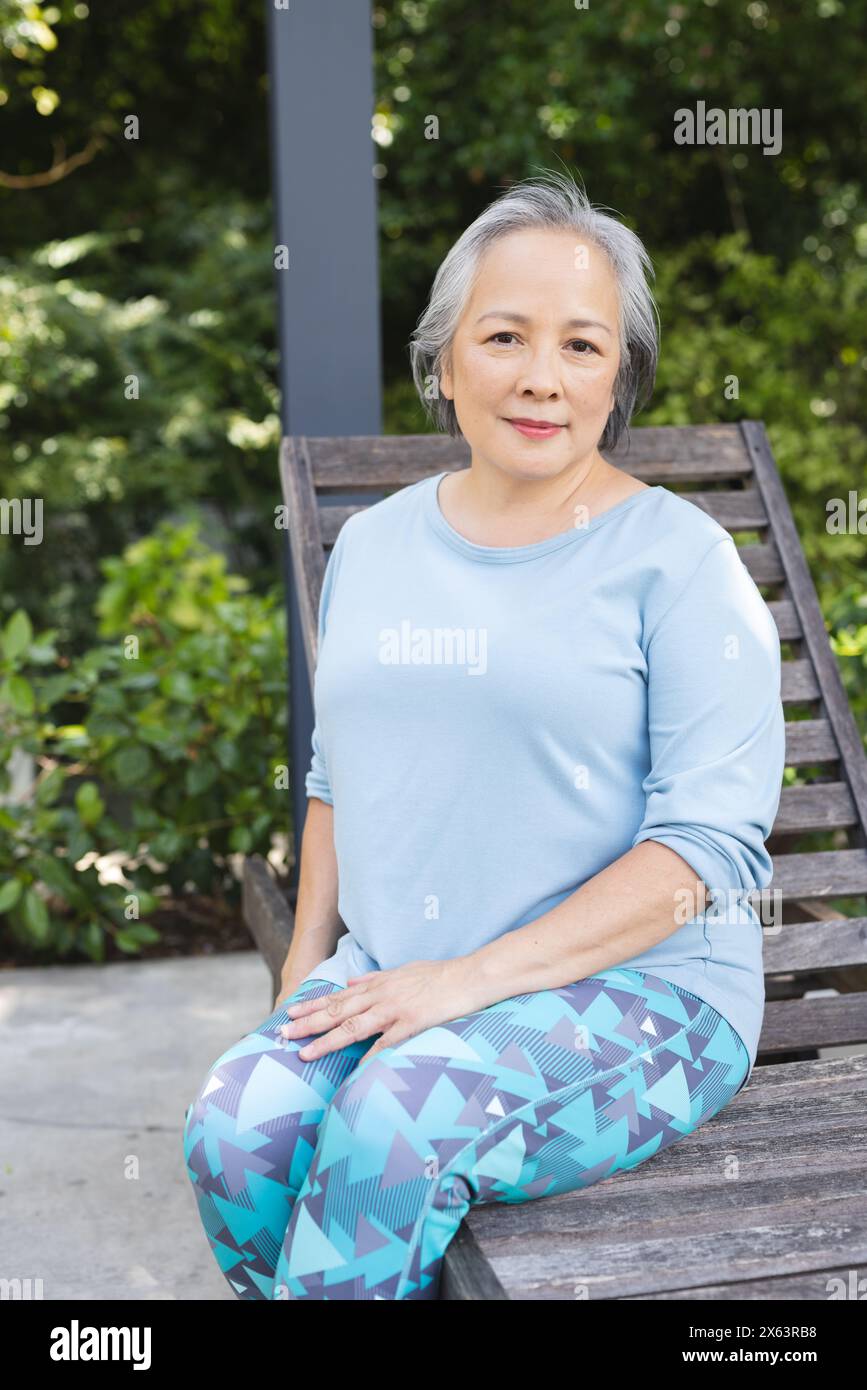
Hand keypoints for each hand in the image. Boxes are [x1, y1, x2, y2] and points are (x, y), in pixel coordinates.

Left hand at [277, 957, 475, 1062]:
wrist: (470, 976)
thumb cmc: (439, 975)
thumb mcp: (403, 970)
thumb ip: (374, 978)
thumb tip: (350, 981)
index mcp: (378, 985)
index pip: (337, 997)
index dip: (312, 1006)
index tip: (290, 1013)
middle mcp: (381, 996)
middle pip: (337, 1011)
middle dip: (308, 1023)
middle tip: (283, 1034)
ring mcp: (396, 1009)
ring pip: (354, 1026)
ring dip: (327, 1041)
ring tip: (305, 1053)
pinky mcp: (413, 1023)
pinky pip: (387, 1043)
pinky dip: (370, 1055)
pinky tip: (355, 1069)